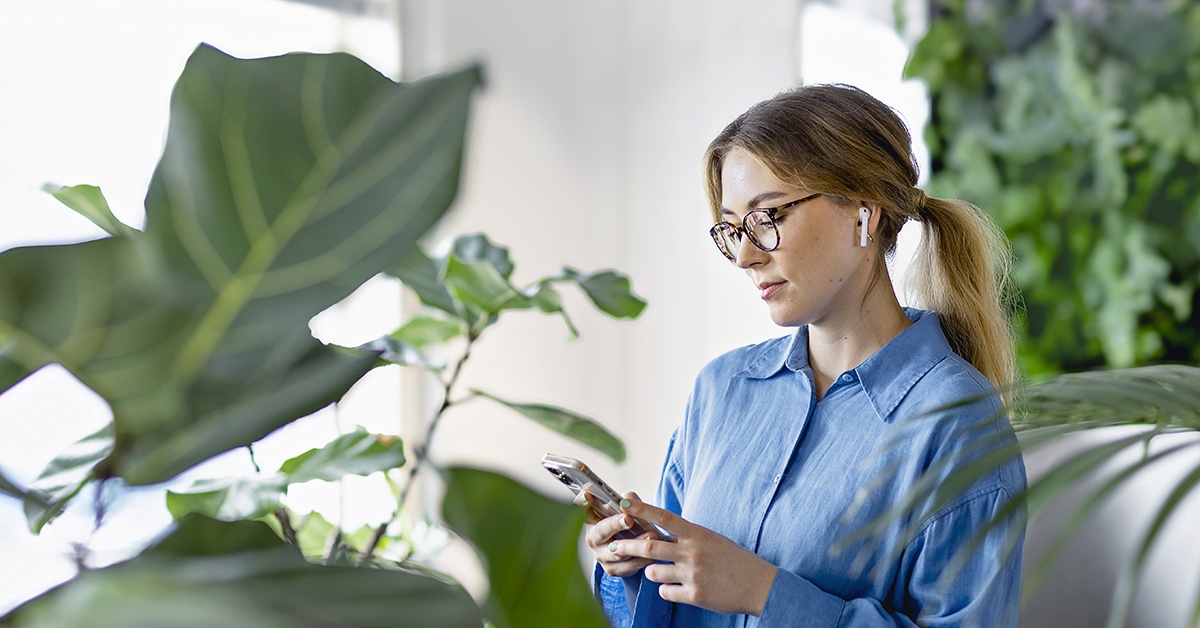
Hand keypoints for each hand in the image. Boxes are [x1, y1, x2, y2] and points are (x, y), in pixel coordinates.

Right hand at [580, 491, 659, 576]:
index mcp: (591, 518)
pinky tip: (654, 553)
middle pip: (601, 531)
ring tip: (651, 536)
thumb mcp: (625, 506)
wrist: (630, 544)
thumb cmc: (624, 520)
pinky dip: (642, 560)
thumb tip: (629, 500)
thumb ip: (627, 499)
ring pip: (616, 552)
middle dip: (614, 525)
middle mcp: (592, 538)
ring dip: (634, 544)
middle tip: (628, 519)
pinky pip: (628, 566)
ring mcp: (601, 555)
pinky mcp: (612, 569)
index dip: (582, 502)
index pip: (581, 508)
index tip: (587, 495)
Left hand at [607, 496, 778, 615]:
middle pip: (650, 547)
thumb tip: (660, 534)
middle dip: (627, 547)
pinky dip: (666, 590)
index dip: (642, 509)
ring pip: (653, 572)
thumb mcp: (712, 540)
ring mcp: (693, 574)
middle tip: (614, 547)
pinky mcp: (695, 595)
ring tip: (661, 572)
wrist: (759, 585)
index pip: (665, 517)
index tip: (623, 502)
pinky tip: (678, 588)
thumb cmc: (734, 560)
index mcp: (698, 534)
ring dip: (652, 573)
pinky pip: (665, 592)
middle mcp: (693, 552)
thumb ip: (687, 537)